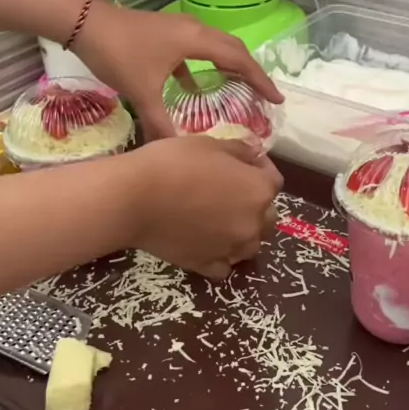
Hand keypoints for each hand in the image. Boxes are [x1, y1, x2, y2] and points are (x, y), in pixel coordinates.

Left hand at [74, 1, 282, 137]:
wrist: (85, 24)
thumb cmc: (118, 54)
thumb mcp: (142, 92)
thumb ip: (161, 124)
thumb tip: (176, 152)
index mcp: (196, 40)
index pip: (239, 60)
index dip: (260, 80)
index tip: (277, 99)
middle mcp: (194, 30)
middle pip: (233, 50)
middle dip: (252, 73)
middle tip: (266, 97)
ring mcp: (179, 29)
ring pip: (215, 48)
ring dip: (229, 67)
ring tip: (241, 91)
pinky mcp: (165, 34)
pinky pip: (194, 51)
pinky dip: (201, 68)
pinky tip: (193, 88)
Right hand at [135, 136, 282, 278]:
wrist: (135, 198)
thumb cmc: (174, 162)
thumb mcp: (210, 143)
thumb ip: (239, 150)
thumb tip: (253, 155)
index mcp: (259, 190)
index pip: (273, 180)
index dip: (260, 168)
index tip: (244, 162)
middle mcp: (253, 223)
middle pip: (267, 216)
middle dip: (255, 204)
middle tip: (230, 192)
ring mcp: (231, 248)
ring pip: (250, 245)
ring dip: (242, 233)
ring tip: (221, 221)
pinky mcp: (207, 265)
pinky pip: (224, 265)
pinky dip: (220, 256)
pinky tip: (206, 243)